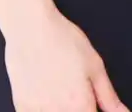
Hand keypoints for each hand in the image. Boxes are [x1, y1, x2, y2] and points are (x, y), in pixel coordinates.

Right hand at [0, 2, 126, 111]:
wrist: (30, 28)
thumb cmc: (63, 41)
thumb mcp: (95, 66)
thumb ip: (109, 98)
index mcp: (80, 105)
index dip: (94, 110)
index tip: (93, 104)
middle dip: (79, 109)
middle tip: (78, 91)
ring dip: (62, 108)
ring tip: (62, 90)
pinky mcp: (22, 107)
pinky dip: (44, 108)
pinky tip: (47, 94)